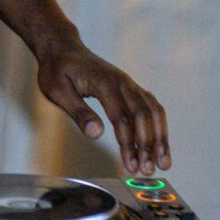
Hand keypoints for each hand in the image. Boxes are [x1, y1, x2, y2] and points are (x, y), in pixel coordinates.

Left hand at [35, 38, 169, 175]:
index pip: (122, 119)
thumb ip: (78, 112)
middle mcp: (122, 82)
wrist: (61, 48)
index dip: (128, 145)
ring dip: (159, 138)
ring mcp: (129, 84)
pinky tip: (161, 144)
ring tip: (163, 163)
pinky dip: (159, 126)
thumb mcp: (57, 91)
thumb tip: (97, 134)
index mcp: (104, 84)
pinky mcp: (131, 87)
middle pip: (143, 117)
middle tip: (148, 171)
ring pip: (152, 112)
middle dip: (148, 146)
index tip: (131, 166)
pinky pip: (151, 106)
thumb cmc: (56, 70)